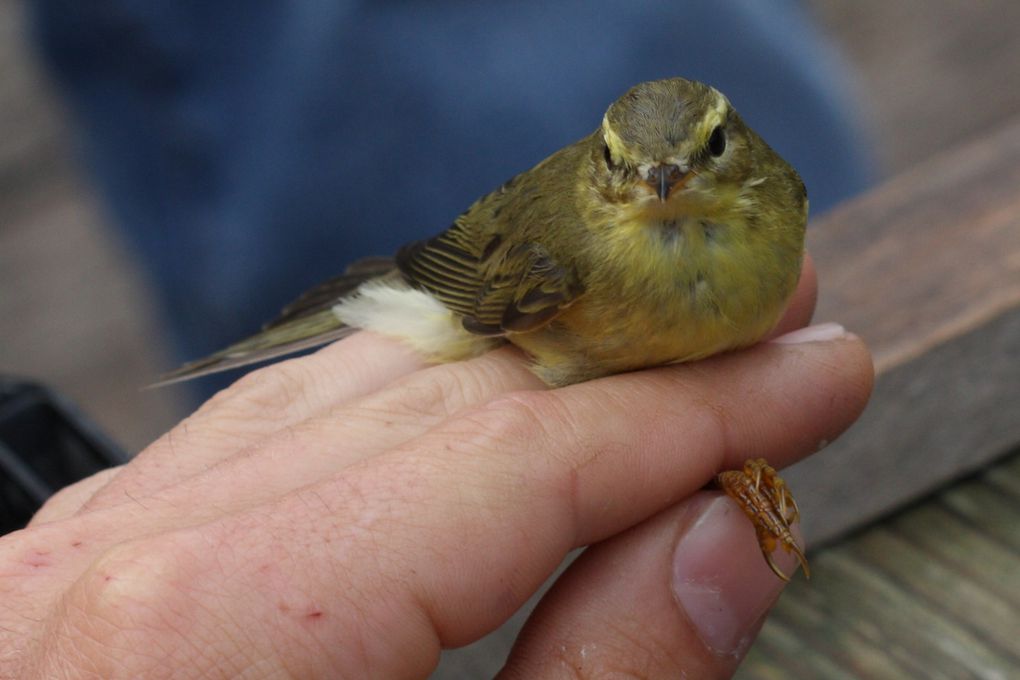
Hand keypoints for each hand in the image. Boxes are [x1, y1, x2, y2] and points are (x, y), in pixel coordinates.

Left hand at [0, 257, 871, 677]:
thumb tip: (719, 541)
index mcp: (225, 622)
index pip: (525, 456)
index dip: (696, 410)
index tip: (809, 369)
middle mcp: (150, 541)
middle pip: (454, 395)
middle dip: (636, 357)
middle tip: (756, 315)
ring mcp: (116, 531)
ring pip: (369, 386)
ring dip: (539, 359)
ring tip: (657, 338)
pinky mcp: (118, 546)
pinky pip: (298, 423)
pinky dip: (423, 395)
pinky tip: (495, 380)